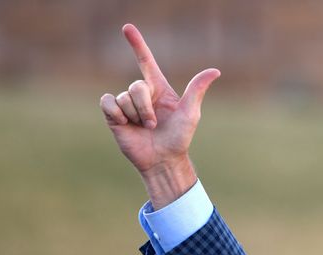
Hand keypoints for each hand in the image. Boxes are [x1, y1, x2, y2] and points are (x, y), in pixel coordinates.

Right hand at [100, 24, 219, 208]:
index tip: (127, 28)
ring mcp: (127, 105)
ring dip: (135, 116)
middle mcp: (142, 95)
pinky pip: (107, 103)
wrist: (163, 160)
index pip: (146, 62)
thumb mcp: (190, 113)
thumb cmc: (179, 138)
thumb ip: (197, 89)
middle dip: (145, 107)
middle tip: (154, 124)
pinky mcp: (114, 116)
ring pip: (123, 97)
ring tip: (145, 128)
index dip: (137, 44)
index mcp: (159, 89)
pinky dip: (117, 114)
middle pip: (136, 86)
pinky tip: (126, 125)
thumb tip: (215, 70)